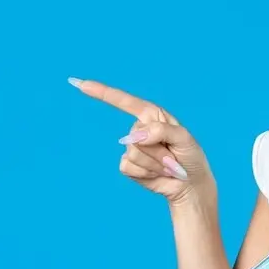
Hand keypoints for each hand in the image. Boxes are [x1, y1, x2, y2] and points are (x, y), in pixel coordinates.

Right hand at [68, 77, 212, 203]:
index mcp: (152, 114)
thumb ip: (160, 131)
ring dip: (154, 164)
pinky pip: (128, 167)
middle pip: (135, 137)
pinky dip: (145, 173)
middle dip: (157, 151)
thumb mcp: (183, 138)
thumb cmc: (189, 157)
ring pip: (132, 154)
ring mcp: (131, 148)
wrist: (189, 184)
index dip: (100, 92)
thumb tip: (134, 137)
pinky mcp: (128, 165)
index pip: (122, 100)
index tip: (79, 84)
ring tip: (167, 166)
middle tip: (172, 158)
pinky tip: (156, 174)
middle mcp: (139, 129)